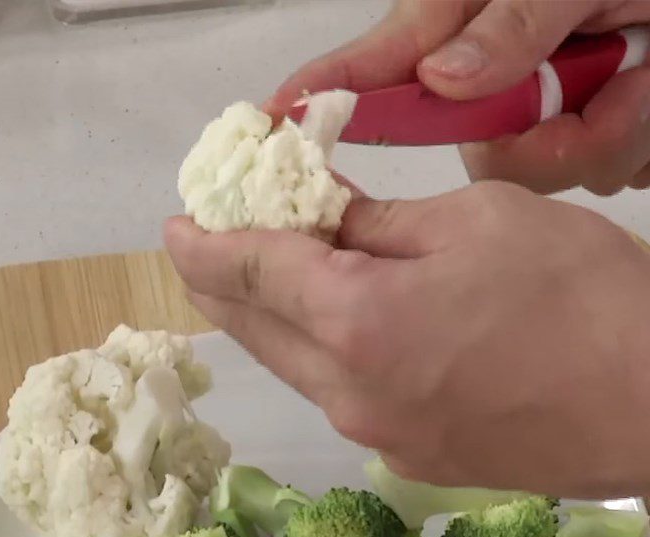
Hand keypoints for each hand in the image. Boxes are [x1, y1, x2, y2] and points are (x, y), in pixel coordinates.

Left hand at [165, 182, 649, 498]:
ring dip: (266, 319)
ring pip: (291, 366)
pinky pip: (336, 395)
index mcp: (355, 323)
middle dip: (221, 282)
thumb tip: (313, 207)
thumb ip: (371, 221)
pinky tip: (328, 327)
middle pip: (254, 329)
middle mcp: (346, 393)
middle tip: (205, 245)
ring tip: (259, 277)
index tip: (177, 228)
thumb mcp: (471, 223)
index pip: (250, 273)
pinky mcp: (403, 458)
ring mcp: (372, 436)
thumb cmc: (575, 295)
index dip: (205, 245)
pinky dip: (316, 353)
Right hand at [265, 0, 649, 195]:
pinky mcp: (559, 137)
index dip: (317, 97)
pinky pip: (578, 171)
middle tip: (606, 81)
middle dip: (538, 136)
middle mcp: (478, 75)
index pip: (370, 67)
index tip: (269, 123)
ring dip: (599, 129)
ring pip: (528, 168)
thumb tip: (441, 80)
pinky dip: (623, 138)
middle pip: (463, 146)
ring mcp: (520, 111)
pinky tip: (642, 96)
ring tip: (641, 76)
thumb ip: (509, 20)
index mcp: (459, 24)